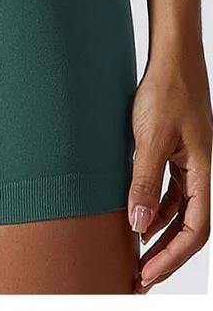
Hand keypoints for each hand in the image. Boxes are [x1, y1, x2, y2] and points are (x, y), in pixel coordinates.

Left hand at [129, 51, 211, 292]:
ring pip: (175, 211)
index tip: (146, 274)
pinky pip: (167, 191)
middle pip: (186, 227)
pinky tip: (135, 218)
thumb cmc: (166, 93)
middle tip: (137, 278)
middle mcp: (200, 174)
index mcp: (204, 174)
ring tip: (134, 255)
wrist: (171, 60)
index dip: (171, 257)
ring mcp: (189, 164)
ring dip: (156, 233)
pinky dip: (152, 208)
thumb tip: (137, 226)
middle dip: (163, 255)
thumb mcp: (149, 140)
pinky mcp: (175, 152)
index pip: (193, 230)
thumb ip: (144, 182)